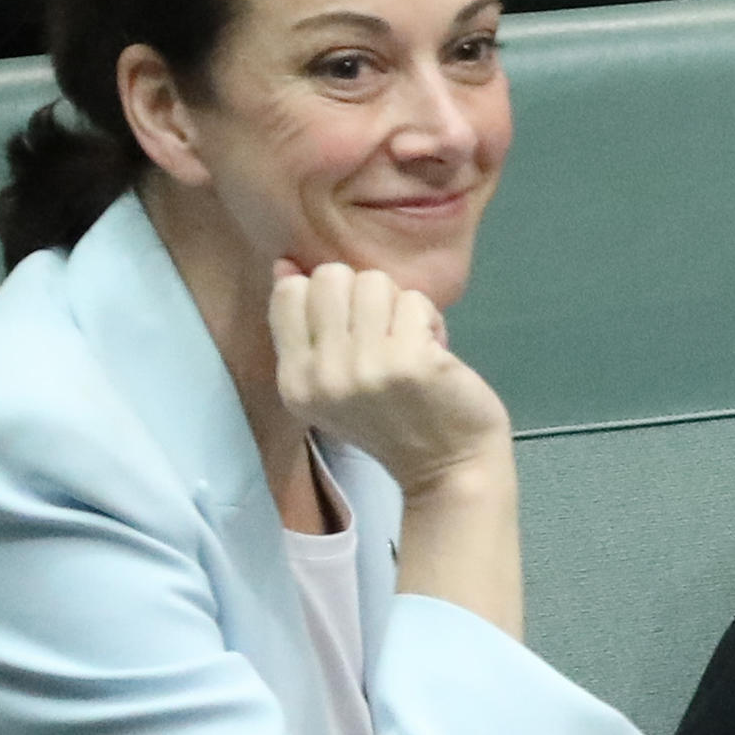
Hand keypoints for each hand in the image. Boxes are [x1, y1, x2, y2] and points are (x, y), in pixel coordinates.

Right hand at [270, 261, 511, 498]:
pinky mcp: (409, 361)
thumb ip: (307, 330)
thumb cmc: (395, 421)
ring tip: (411, 340)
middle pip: (330, 277)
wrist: (449, 469)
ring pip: (373, 281)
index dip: (329, 295)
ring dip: (400, 304)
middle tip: (388, 332)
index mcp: (294, 380)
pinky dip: (429, 318)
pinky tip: (435, 350)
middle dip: (365, 293)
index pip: (289, 293)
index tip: (356, 326)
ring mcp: (365, 367)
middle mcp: (322, 374)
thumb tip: (286, 265)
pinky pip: (414, 301)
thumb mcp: (334, 385)